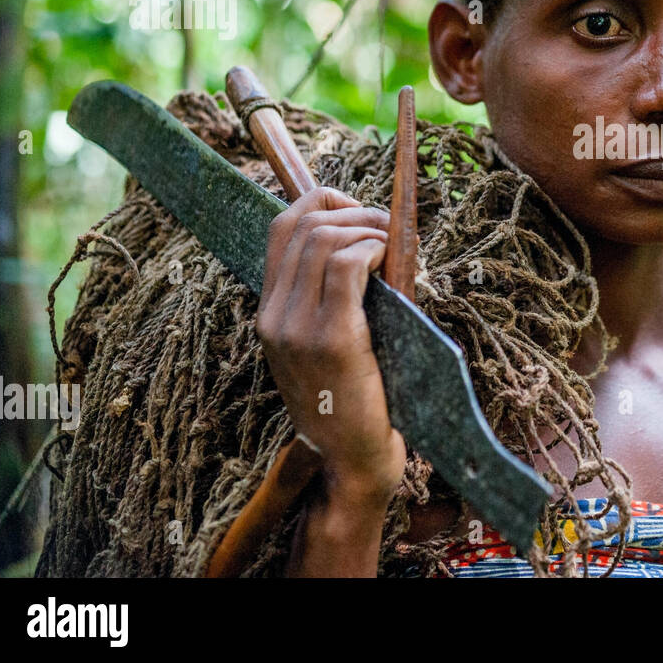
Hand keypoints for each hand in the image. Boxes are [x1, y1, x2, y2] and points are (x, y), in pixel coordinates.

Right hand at [256, 186, 405, 504]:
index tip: (359, 212)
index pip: (280, 227)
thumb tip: (367, 241)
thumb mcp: (326, 344)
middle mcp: (274, 315)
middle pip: (304, 223)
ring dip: (368, 227)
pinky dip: (374, 248)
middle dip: (354, 209)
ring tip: (393, 244)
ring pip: (325, 237)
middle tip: (387, 227)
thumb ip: (331, 299)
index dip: (321, 202)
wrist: (351, 461)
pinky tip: (390, 259)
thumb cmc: (354, 400)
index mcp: (269, 312)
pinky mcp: (333, 339)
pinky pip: (348, 265)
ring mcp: (298, 327)